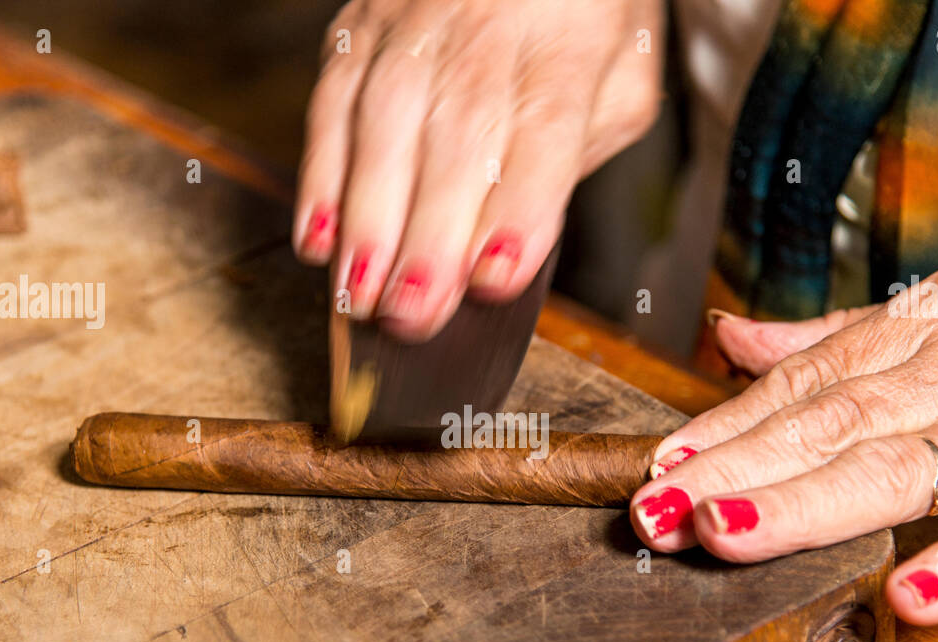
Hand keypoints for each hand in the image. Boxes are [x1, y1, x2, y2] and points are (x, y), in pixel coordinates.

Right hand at [294, 0, 662, 339]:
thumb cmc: (578, 16)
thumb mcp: (619, 76)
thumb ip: (579, 151)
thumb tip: (511, 240)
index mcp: (567, 43)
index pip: (544, 130)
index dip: (518, 208)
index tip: (495, 279)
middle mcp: (490, 23)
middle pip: (458, 135)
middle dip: (430, 237)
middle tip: (413, 315)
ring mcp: (418, 18)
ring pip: (385, 119)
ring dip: (368, 219)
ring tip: (360, 294)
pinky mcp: (362, 21)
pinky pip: (333, 98)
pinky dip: (320, 176)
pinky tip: (317, 239)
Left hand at [630, 265, 937, 624]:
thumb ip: (836, 337)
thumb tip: (731, 340)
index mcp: (923, 330)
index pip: (804, 383)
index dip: (724, 424)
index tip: (658, 463)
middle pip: (829, 424)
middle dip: (732, 468)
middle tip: (655, 511)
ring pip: (899, 471)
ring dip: (804, 505)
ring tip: (726, 533)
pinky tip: (907, 600)